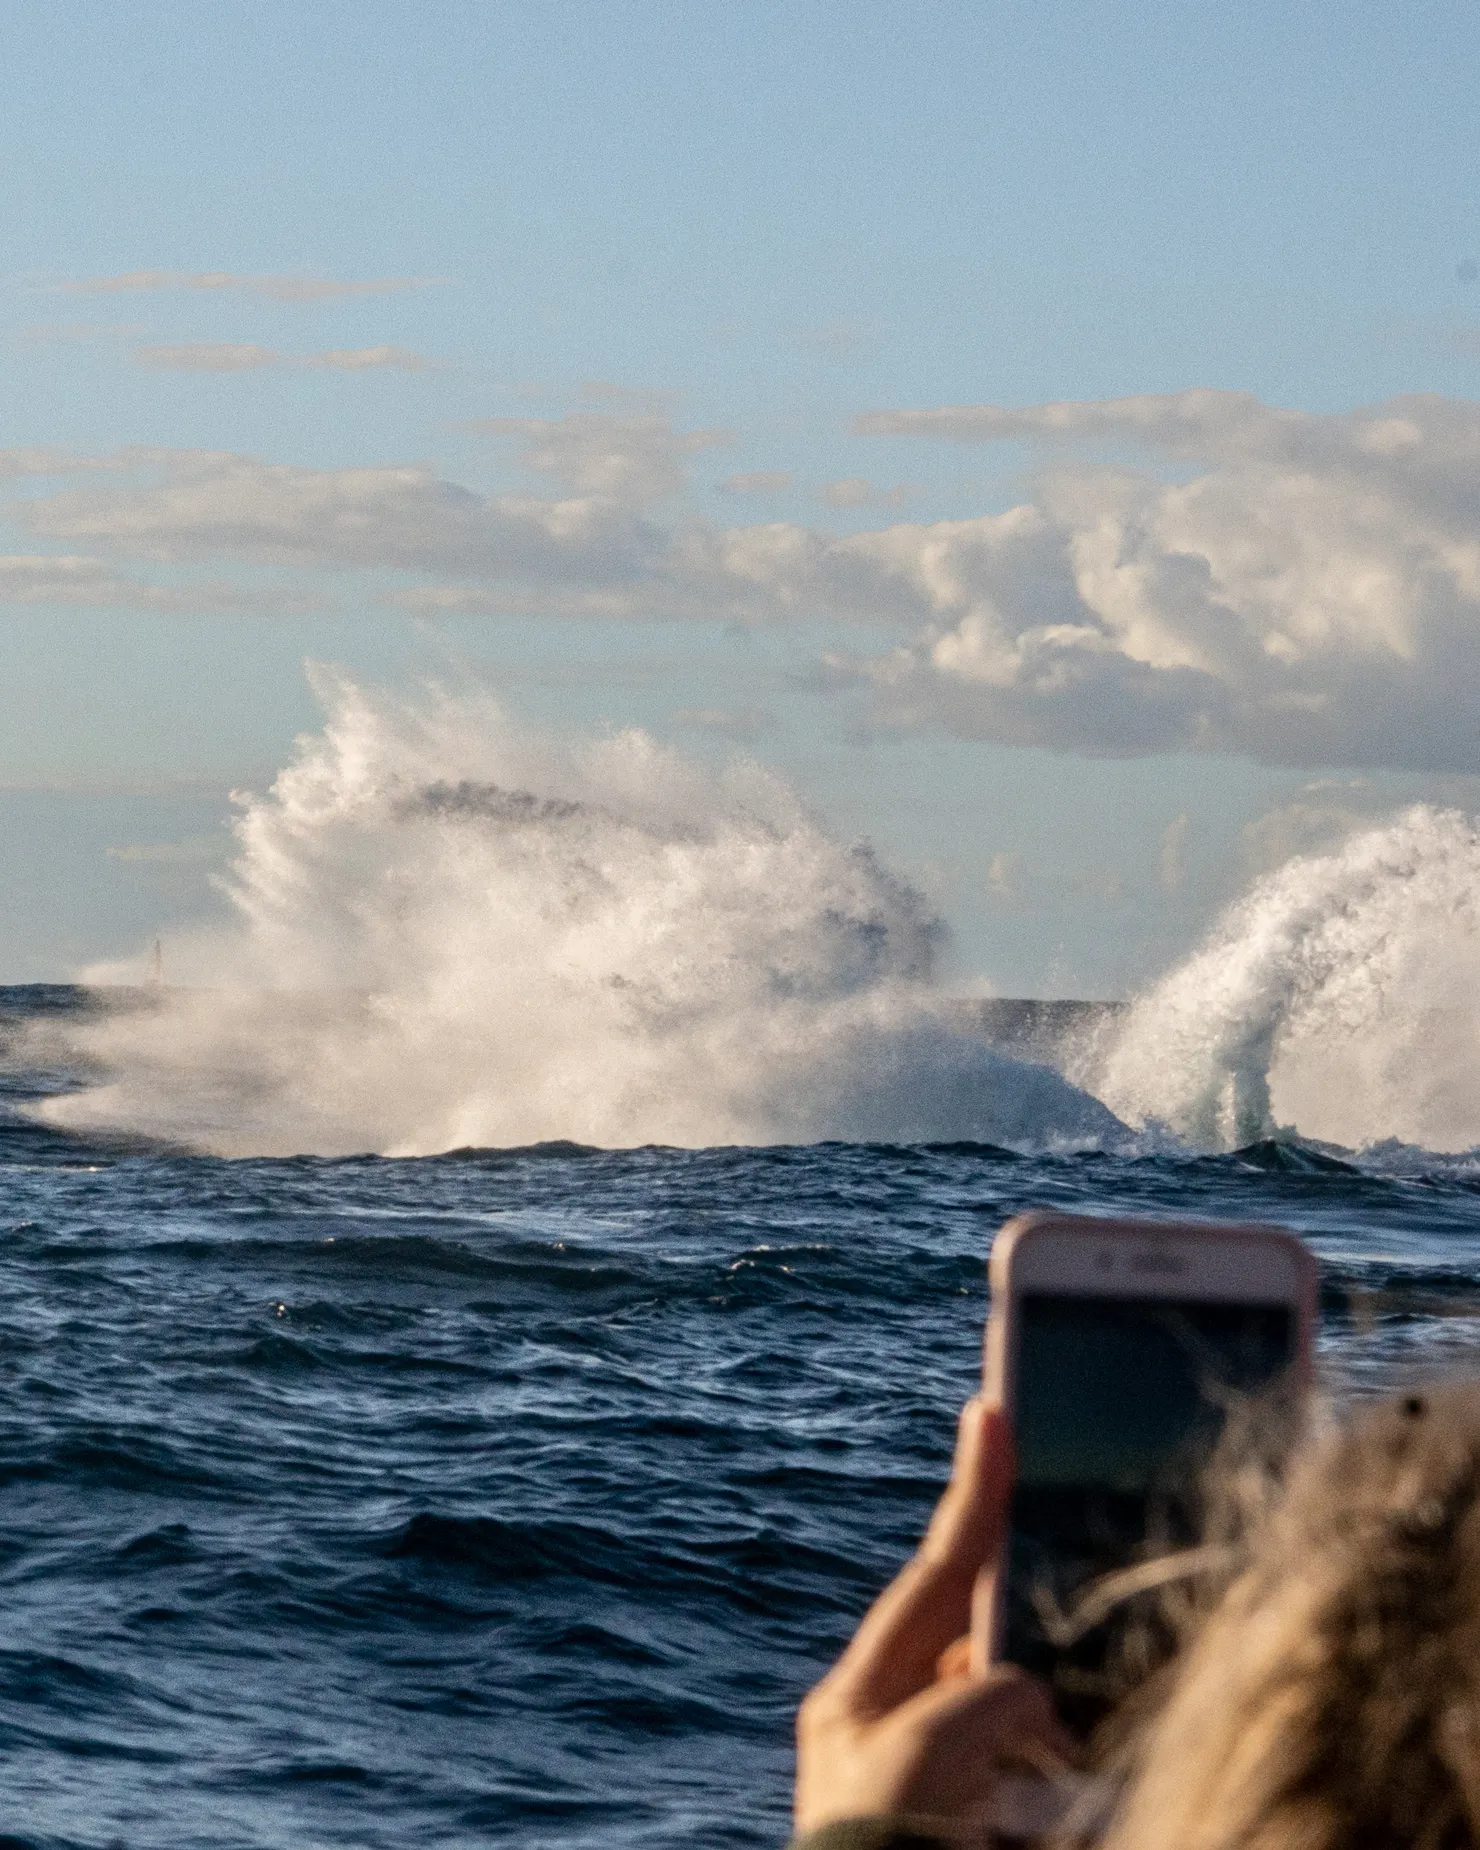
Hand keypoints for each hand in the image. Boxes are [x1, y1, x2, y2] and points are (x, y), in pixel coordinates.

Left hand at [794, 1397, 1072, 1841]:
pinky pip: (1054, 1780)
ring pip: (1039, 1717)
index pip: (943, 1571)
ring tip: (1045, 1779)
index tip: (994, 1406)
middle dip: (1047, 1626)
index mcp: (869, 1696)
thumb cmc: (874, 1849)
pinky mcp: (996, 1817)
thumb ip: (984, 1697)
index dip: (977, 1488)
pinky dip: (1077, 1782)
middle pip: (999, 1645)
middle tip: (1087, 1583)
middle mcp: (906, 1728)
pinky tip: (1081, 1790)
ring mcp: (953, 1782)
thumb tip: (1038, 1705)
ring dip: (1072, 1723)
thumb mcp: (918, 1755)